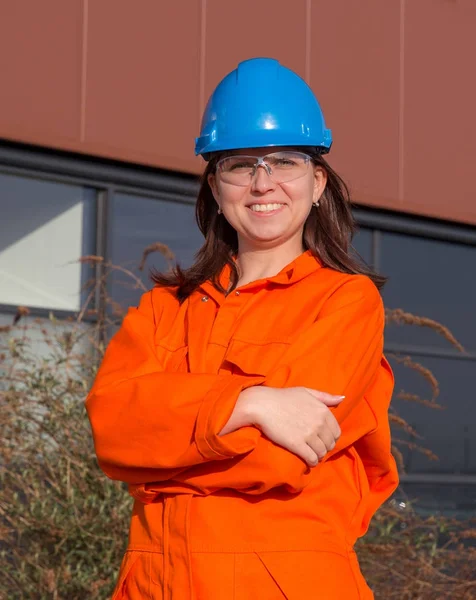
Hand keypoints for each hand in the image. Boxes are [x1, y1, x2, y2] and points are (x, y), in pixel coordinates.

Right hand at [219, 386, 343, 466]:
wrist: (262, 405)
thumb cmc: (283, 397)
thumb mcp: (306, 392)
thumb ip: (325, 396)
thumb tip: (342, 398)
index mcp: (323, 410)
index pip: (336, 432)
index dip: (330, 438)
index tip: (322, 439)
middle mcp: (319, 423)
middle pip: (330, 444)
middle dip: (325, 447)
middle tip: (316, 447)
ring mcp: (309, 434)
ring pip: (322, 453)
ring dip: (318, 455)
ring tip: (312, 454)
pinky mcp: (297, 444)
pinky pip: (312, 458)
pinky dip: (312, 462)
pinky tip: (308, 461)